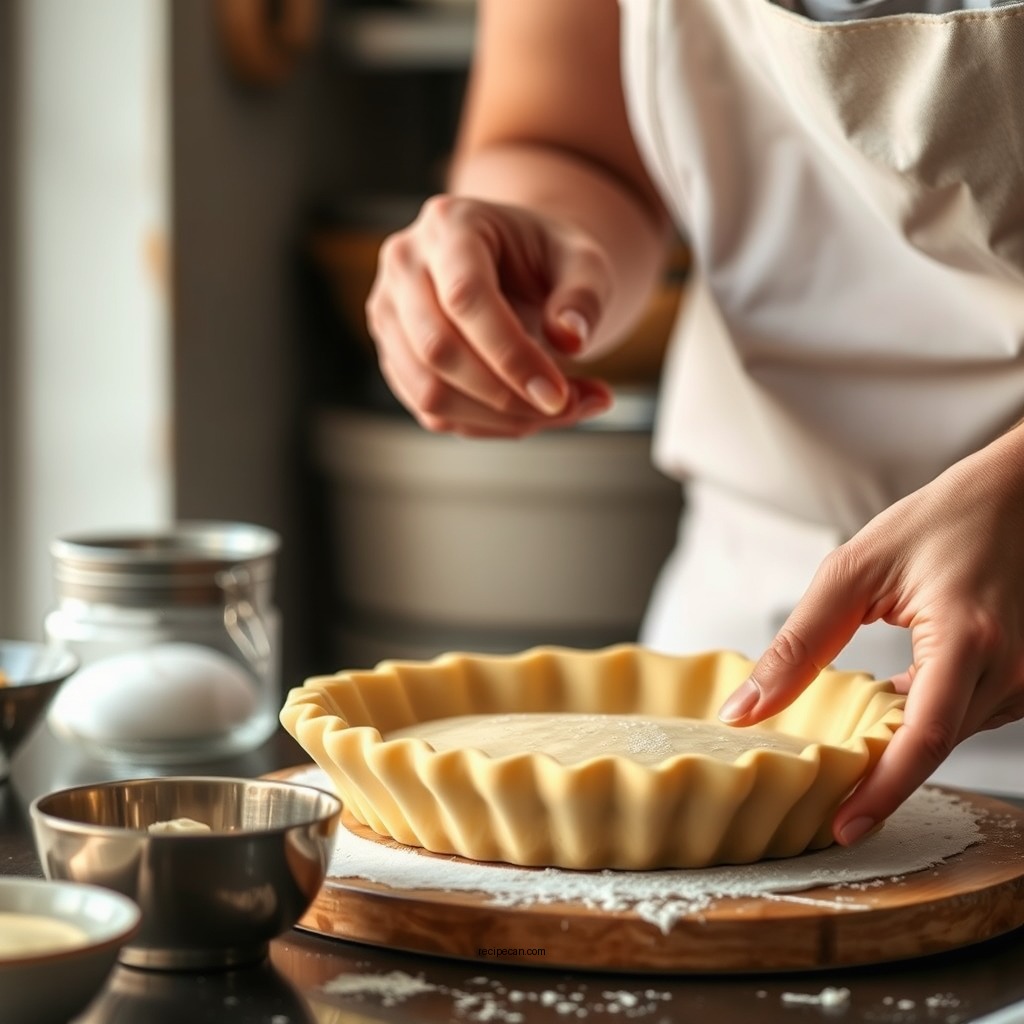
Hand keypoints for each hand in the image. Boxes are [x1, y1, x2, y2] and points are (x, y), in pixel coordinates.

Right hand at [365, 194, 614, 437]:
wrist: (514, 264)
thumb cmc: (547, 259)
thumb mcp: (584, 262)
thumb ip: (583, 296)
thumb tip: (570, 340)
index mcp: (451, 225)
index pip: (466, 297)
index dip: (511, 355)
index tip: (558, 395)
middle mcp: (405, 265)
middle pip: (437, 348)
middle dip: (505, 395)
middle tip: (566, 407)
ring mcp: (389, 314)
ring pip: (428, 391)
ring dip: (498, 418)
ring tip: (559, 411)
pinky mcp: (394, 357)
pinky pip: (434, 411)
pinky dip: (487, 425)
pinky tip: (530, 414)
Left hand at [718, 426, 1023, 843]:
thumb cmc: (943, 520)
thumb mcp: (854, 572)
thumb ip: (799, 643)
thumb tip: (746, 708)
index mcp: (967, 640)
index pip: (923, 739)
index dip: (882, 791)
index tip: (841, 827)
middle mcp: (1009, 670)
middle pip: (932, 746)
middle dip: (876, 770)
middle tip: (817, 782)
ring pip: (948, 735)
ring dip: (898, 739)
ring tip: (845, 733)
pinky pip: (966, 716)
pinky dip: (925, 716)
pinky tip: (890, 697)